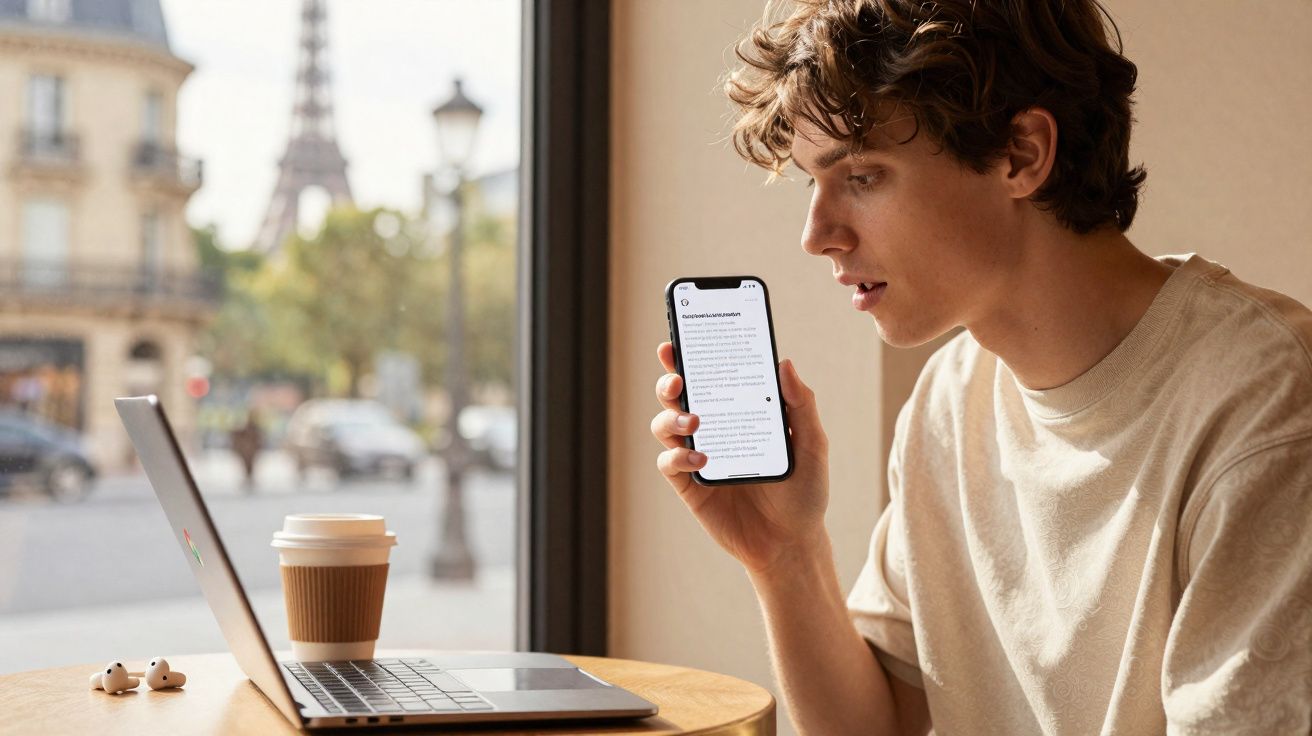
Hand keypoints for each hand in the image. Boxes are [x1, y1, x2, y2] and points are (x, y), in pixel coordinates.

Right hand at [651, 342, 829, 574]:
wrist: (791, 543)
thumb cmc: (804, 491)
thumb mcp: (813, 445)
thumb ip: (802, 405)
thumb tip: (785, 363)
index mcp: (740, 409)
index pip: (712, 374)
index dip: (694, 352)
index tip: (684, 334)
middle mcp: (713, 427)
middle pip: (679, 393)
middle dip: (671, 377)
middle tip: (677, 377)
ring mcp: (697, 454)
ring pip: (664, 424)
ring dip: (671, 417)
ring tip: (694, 421)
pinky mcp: (689, 485)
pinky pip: (669, 463)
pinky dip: (678, 457)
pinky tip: (702, 459)